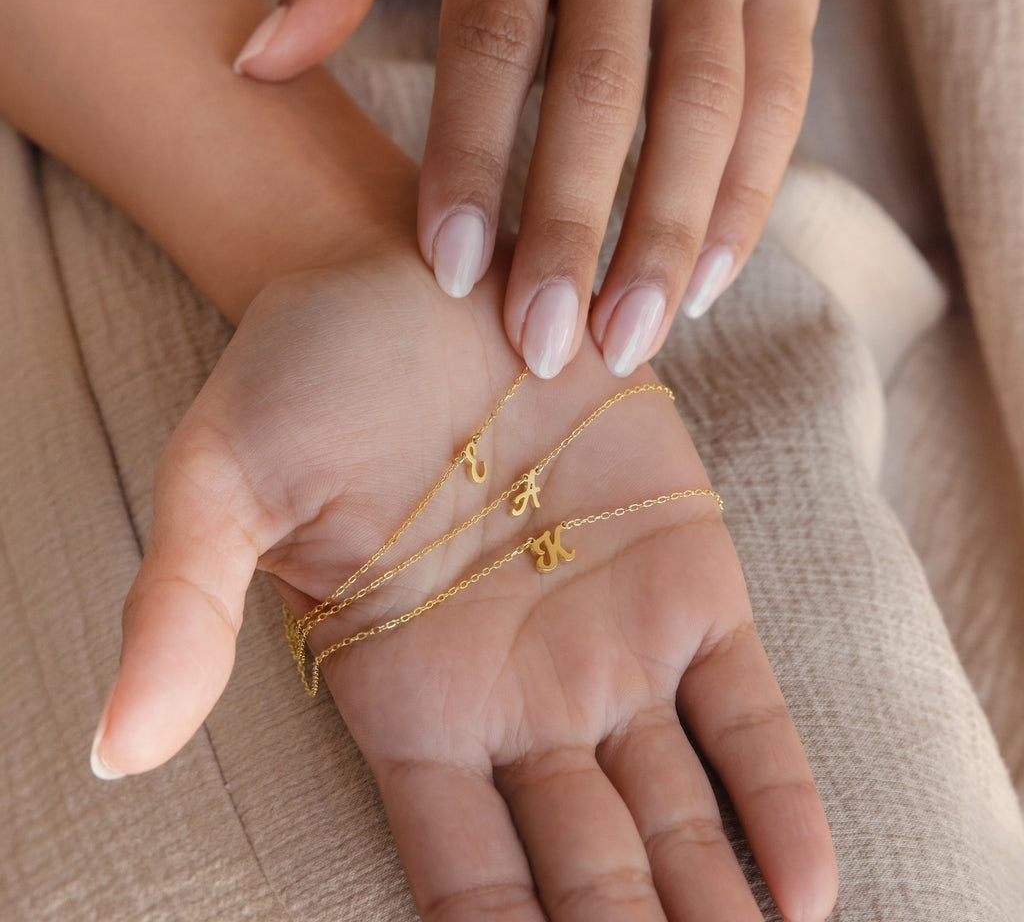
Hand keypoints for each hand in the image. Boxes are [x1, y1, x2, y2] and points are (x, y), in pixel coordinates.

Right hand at [91, 247, 835, 919]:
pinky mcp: (687, 574)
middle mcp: (517, 693)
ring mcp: (610, 641)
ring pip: (675, 812)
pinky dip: (776, 794)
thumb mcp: (226, 480)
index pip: (467, 874)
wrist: (420, 271)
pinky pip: (743, 708)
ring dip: (716, 904)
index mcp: (409, 699)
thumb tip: (114, 747)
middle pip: (588, 869)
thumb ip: (181, 608)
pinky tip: (808, 884)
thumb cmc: (306, 371)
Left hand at [233, 0, 821, 378]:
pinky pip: (782, 97)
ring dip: (665, 237)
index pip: (492, 42)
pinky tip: (705, 285)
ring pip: (703, 107)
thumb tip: (255, 64)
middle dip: (569, 231)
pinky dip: (748, 196)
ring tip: (627, 342)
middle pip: (601, 92)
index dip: (469, 161)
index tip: (449, 274)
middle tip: (540, 348)